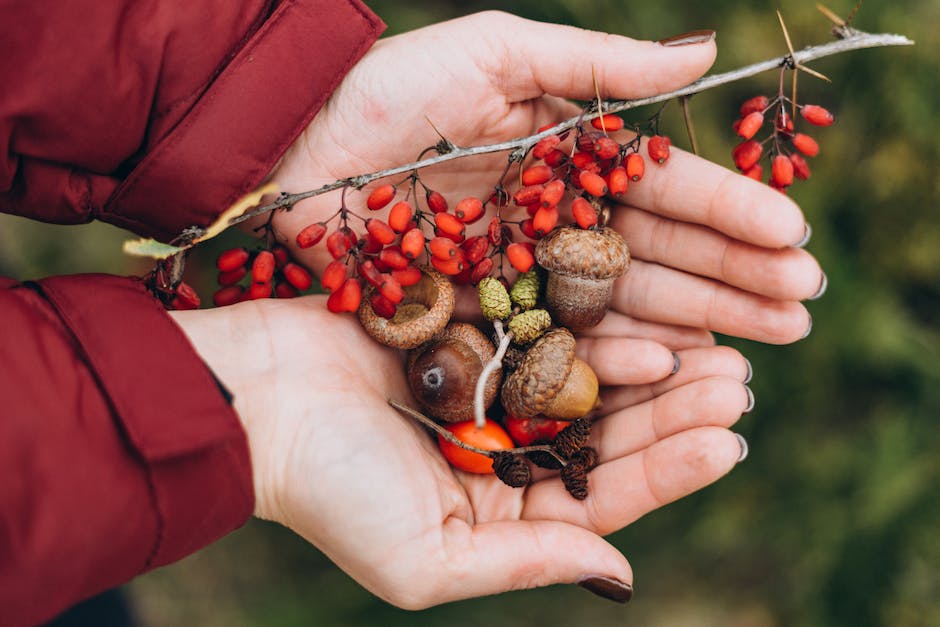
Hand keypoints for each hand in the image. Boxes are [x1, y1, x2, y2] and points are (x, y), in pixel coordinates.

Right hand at [171, 296, 750, 606]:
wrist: (250, 400)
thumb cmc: (327, 491)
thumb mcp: (426, 560)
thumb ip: (524, 563)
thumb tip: (620, 574)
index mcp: (497, 504)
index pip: (601, 493)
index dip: (668, 468)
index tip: (731, 440)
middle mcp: (500, 442)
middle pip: (605, 427)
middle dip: (673, 409)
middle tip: (739, 383)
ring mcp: (485, 378)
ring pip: (584, 369)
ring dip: (648, 356)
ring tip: (712, 343)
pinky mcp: (465, 321)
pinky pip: (541, 315)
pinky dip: (588, 310)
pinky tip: (642, 298)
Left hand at [269, 11, 823, 344]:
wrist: (285, 159)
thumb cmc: (381, 98)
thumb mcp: (494, 55)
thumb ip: (596, 64)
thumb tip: (706, 59)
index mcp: (561, 158)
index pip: (662, 190)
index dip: (729, 213)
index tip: (792, 239)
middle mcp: (548, 223)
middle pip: (655, 255)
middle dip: (732, 279)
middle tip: (801, 307)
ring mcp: (516, 279)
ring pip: (618, 305)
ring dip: (694, 324)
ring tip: (762, 346)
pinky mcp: (478, 323)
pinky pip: (557, 344)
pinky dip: (615, 356)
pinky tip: (674, 370)